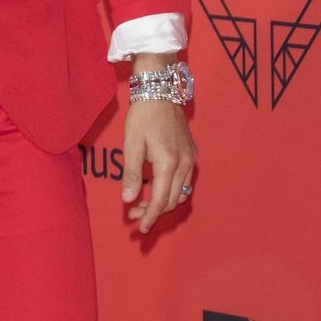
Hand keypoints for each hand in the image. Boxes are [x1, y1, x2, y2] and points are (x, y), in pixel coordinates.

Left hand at [121, 100, 196, 234]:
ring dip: (163, 203)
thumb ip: (131, 174)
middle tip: (134, 216)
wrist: (160, 92)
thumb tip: (128, 199)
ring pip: (181, 193)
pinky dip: (172, 191)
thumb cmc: (143, 117)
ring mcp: (191, 158)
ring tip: (142, 204)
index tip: (140, 228)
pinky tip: (156, 189)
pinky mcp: (192, 153)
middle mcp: (185, 163)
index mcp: (168, 163)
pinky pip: (185, 181)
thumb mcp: (131, 146)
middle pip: (172, 200)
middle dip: (153, 212)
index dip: (150, 217)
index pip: (160, 200)